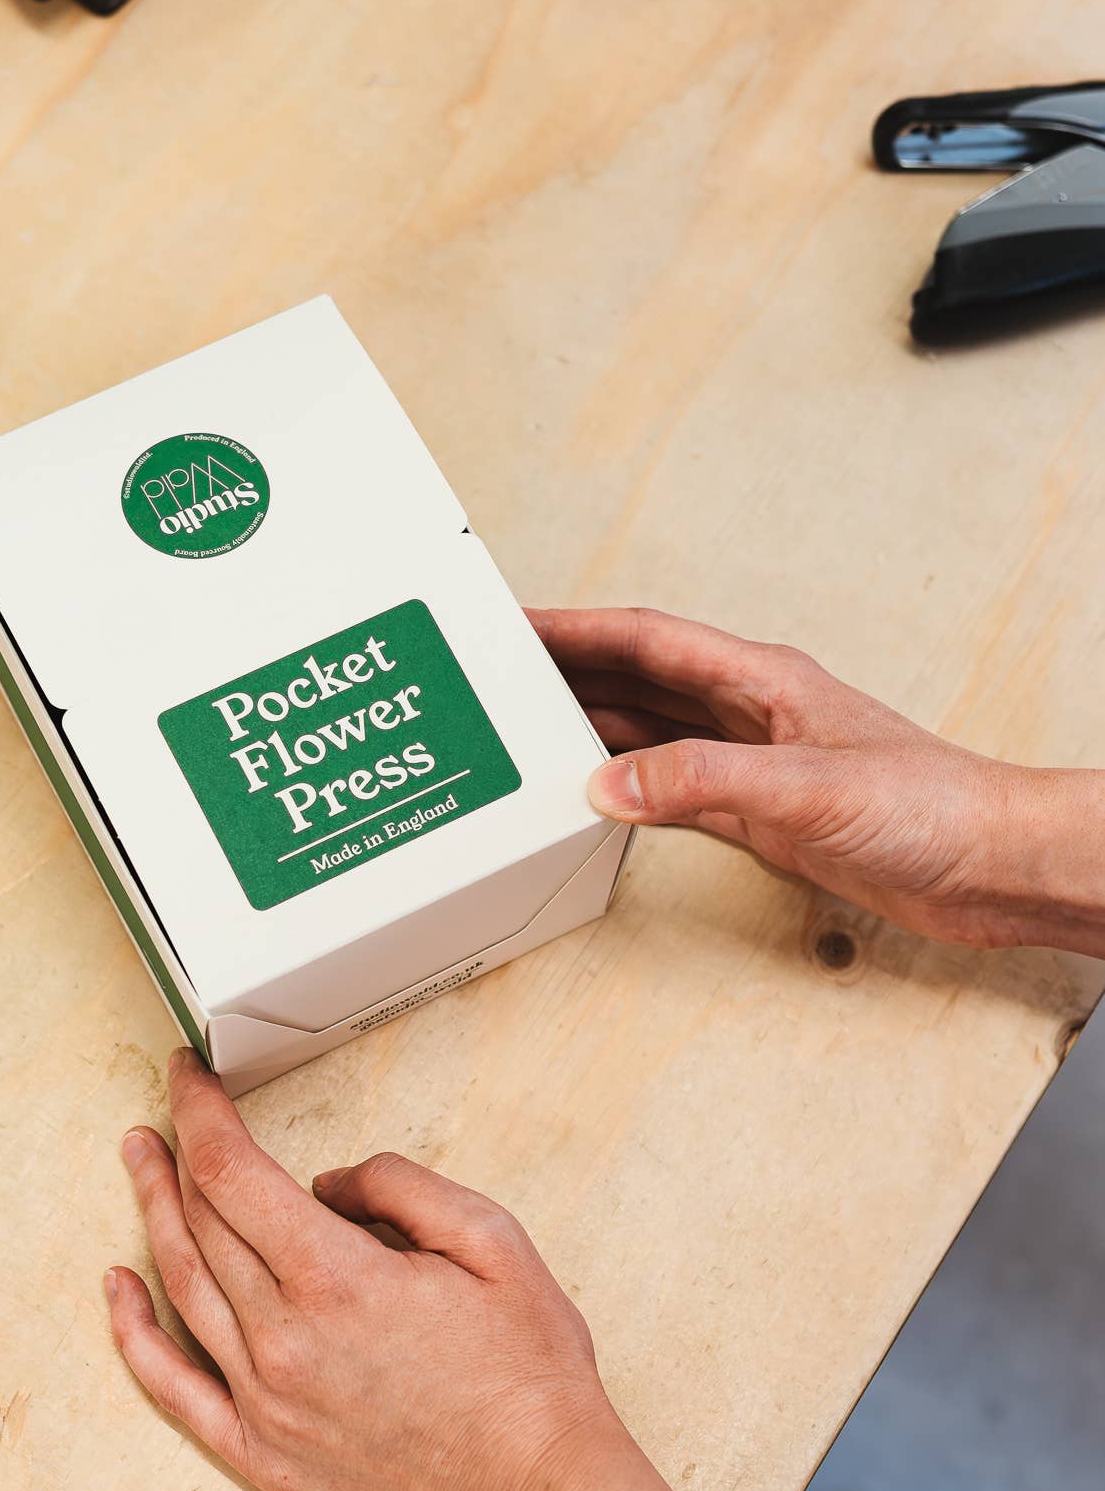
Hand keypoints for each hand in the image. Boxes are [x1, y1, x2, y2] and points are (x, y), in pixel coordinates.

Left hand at [107, 1053, 925, 1490]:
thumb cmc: (530, 1378)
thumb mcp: (492, 1242)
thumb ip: (401, 1189)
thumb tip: (329, 1183)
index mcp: (335, 1279)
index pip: (231, 1171)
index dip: (199, 1111)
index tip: (189, 1074)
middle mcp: (283, 1340)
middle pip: (201, 1222)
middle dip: (177, 1152)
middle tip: (168, 1110)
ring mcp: (266, 1404)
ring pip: (182, 1289)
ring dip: (152, 1214)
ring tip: (139, 1162)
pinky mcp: (264, 1458)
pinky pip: (174, 1389)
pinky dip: (135, 1334)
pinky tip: (119, 1291)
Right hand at [530, 605, 1103, 952]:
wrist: (992, 867)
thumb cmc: (934, 806)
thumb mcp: (802, 788)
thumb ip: (700, 781)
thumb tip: (609, 782)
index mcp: (762, 679)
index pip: (645, 639)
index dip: (575, 628)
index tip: (516, 623)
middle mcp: (752, 713)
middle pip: (638, 678)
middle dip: (567, 671)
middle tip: (498, 674)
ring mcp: (756, 762)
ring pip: (650, 732)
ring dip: (590, 729)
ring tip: (527, 732)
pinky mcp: (763, 814)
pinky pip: (673, 789)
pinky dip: (627, 788)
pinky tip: (596, 795)